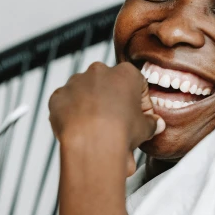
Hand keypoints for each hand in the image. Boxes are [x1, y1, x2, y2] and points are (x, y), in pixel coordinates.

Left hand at [48, 62, 164, 173]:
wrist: (91, 143)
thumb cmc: (121, 132)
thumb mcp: (144, 128)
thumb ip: (151, 123)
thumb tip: (156, 125)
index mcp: (125, 73)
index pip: (136, 85)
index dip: (139, 103)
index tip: (139, 118)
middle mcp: (99, 71)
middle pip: (108, 85)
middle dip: (112, 102)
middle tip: (116, 123)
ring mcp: (76, 82)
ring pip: (85, 92)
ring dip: (90, 106)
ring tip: (95, 129)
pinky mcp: (58, 96)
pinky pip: (65, 103)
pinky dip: (71, 114)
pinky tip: (79, 129)